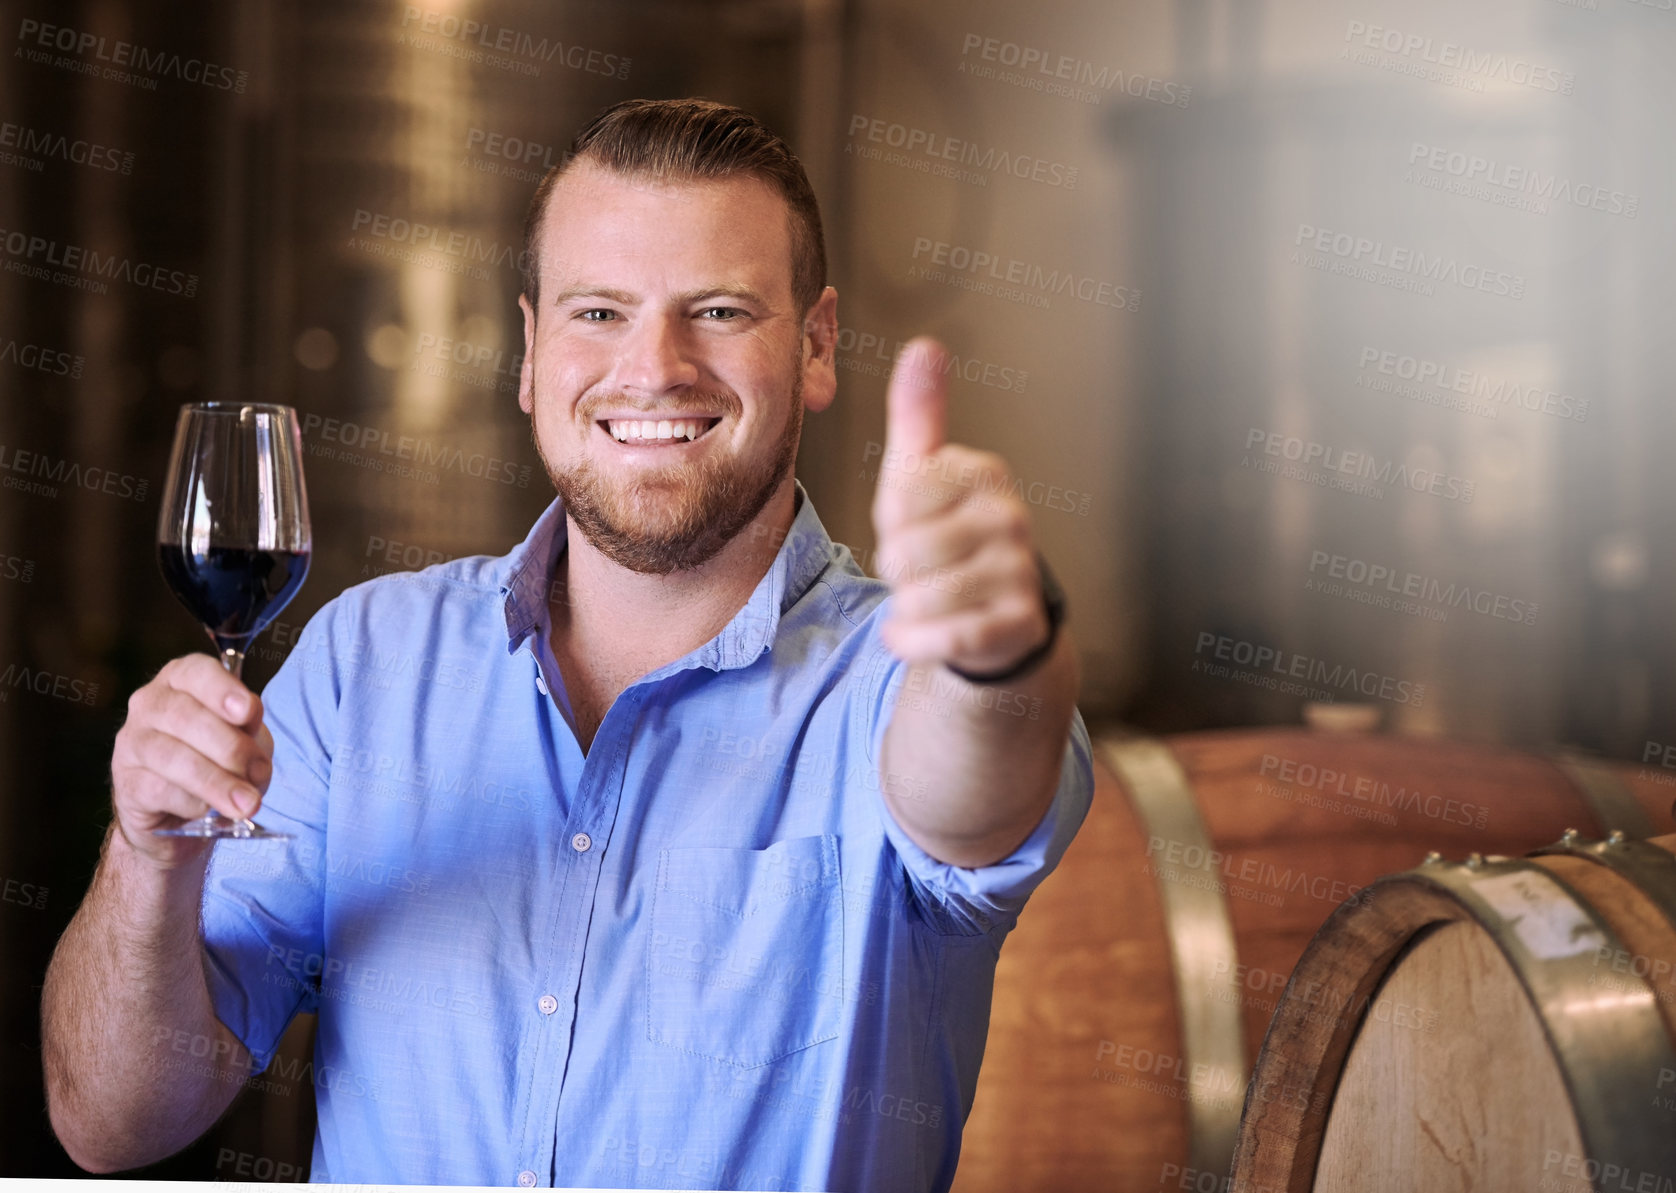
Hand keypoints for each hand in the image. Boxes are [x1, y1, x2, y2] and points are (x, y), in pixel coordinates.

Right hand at [109, 655, 273, 867]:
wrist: (178, 812)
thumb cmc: (216, 760)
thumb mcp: (243, 738)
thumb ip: (250, 737)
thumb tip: (254, 762)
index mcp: (182, 680)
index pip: (196, 672)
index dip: (222, 690)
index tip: (247, 712)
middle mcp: (150, 704)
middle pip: (187, 717)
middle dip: (231, 747)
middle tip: (258, 773)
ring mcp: (132, 742)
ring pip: (173, 757)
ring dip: (217, 782)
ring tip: (247, 803)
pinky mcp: (126, 783)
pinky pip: (161, 791)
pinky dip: (194, 803)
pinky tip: (208, 810)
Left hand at [871, 336, 1049, 675]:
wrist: (993, 615)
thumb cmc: (946, 534)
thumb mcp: (923, 474)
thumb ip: (918, 414)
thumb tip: (924, 346)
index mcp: (984, 474)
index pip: (899, 498)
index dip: (890, 522)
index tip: (912, 523)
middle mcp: (1010, 518)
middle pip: (905, 552)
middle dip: (896, 569)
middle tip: (920, 568)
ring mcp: (1019, 572)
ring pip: (921, 597)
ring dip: (906, 607)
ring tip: (927, 596)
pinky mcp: (1018, 625)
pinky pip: (944, 637)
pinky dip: (915, 640)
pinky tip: (917, 631)